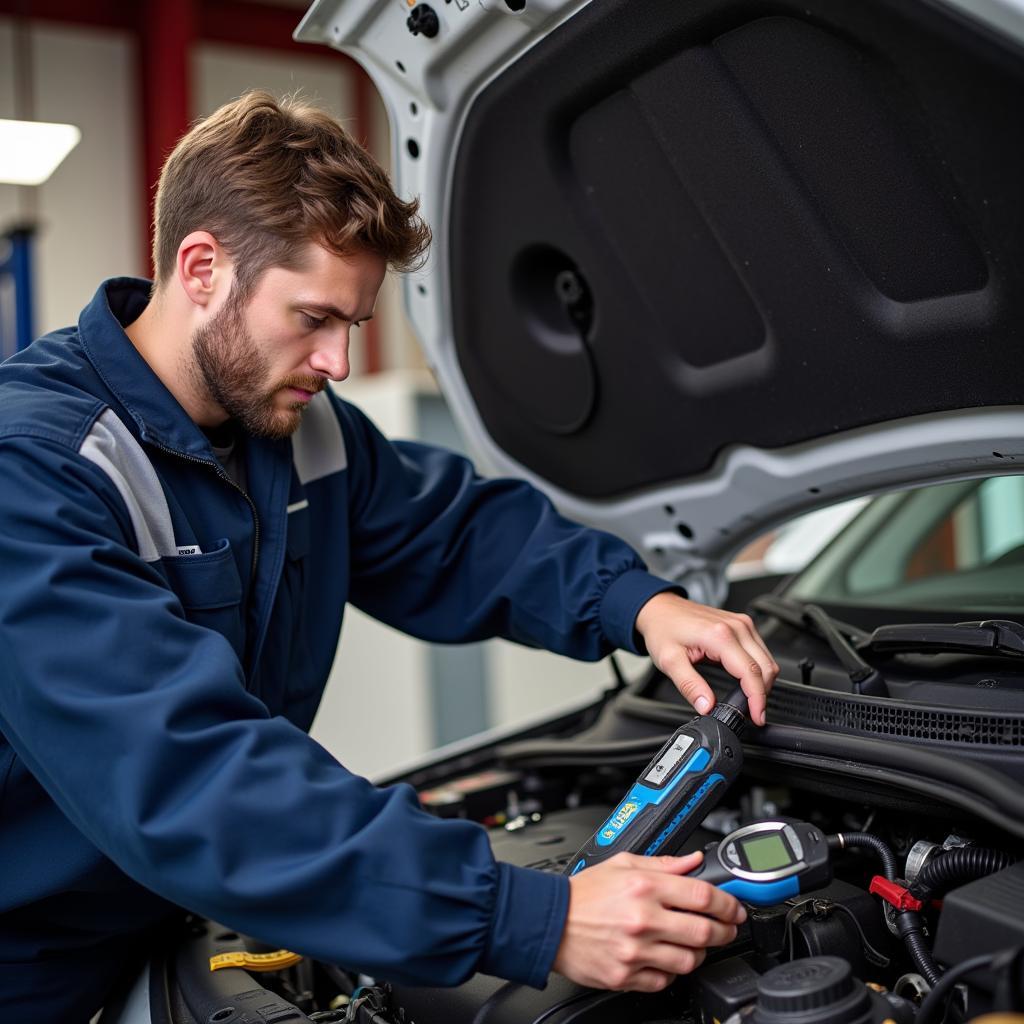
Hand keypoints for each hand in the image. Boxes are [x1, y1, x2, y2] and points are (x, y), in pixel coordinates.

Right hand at [552, 850, 745, 991]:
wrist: (549, 921)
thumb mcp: (622, 864)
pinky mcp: (626, 976)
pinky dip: (672, 972)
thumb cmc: (583, 893)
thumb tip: (694, 861)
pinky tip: (666, 959)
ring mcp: (635, 951)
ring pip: (689, 960)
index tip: (734, 908)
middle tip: (726, 928)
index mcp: (644, 887)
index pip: (702, 895)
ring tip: (694, 944)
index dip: (728, 903)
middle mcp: (643, 919)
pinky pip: (664, 981)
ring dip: (700, 953)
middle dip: (724, 931)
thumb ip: (663, 863)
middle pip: (704, 931)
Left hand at [635, 592, 777, 724]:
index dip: (757, 699)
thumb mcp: (669, 661)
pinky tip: (746, 681)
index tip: (757, 716)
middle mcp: (736, 627)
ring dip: (762, 682)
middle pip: (766, 668)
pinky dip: (758, 669)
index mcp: (720, 636)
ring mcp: (741, 624)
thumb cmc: (663, 629)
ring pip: (767, 660)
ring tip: (747, 699)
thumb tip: (707, 706)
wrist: (661, 609)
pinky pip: (761, 651)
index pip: (751, 673)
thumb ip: (690, 686)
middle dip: (762, 694)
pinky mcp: (742, 625)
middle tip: (751, 713)